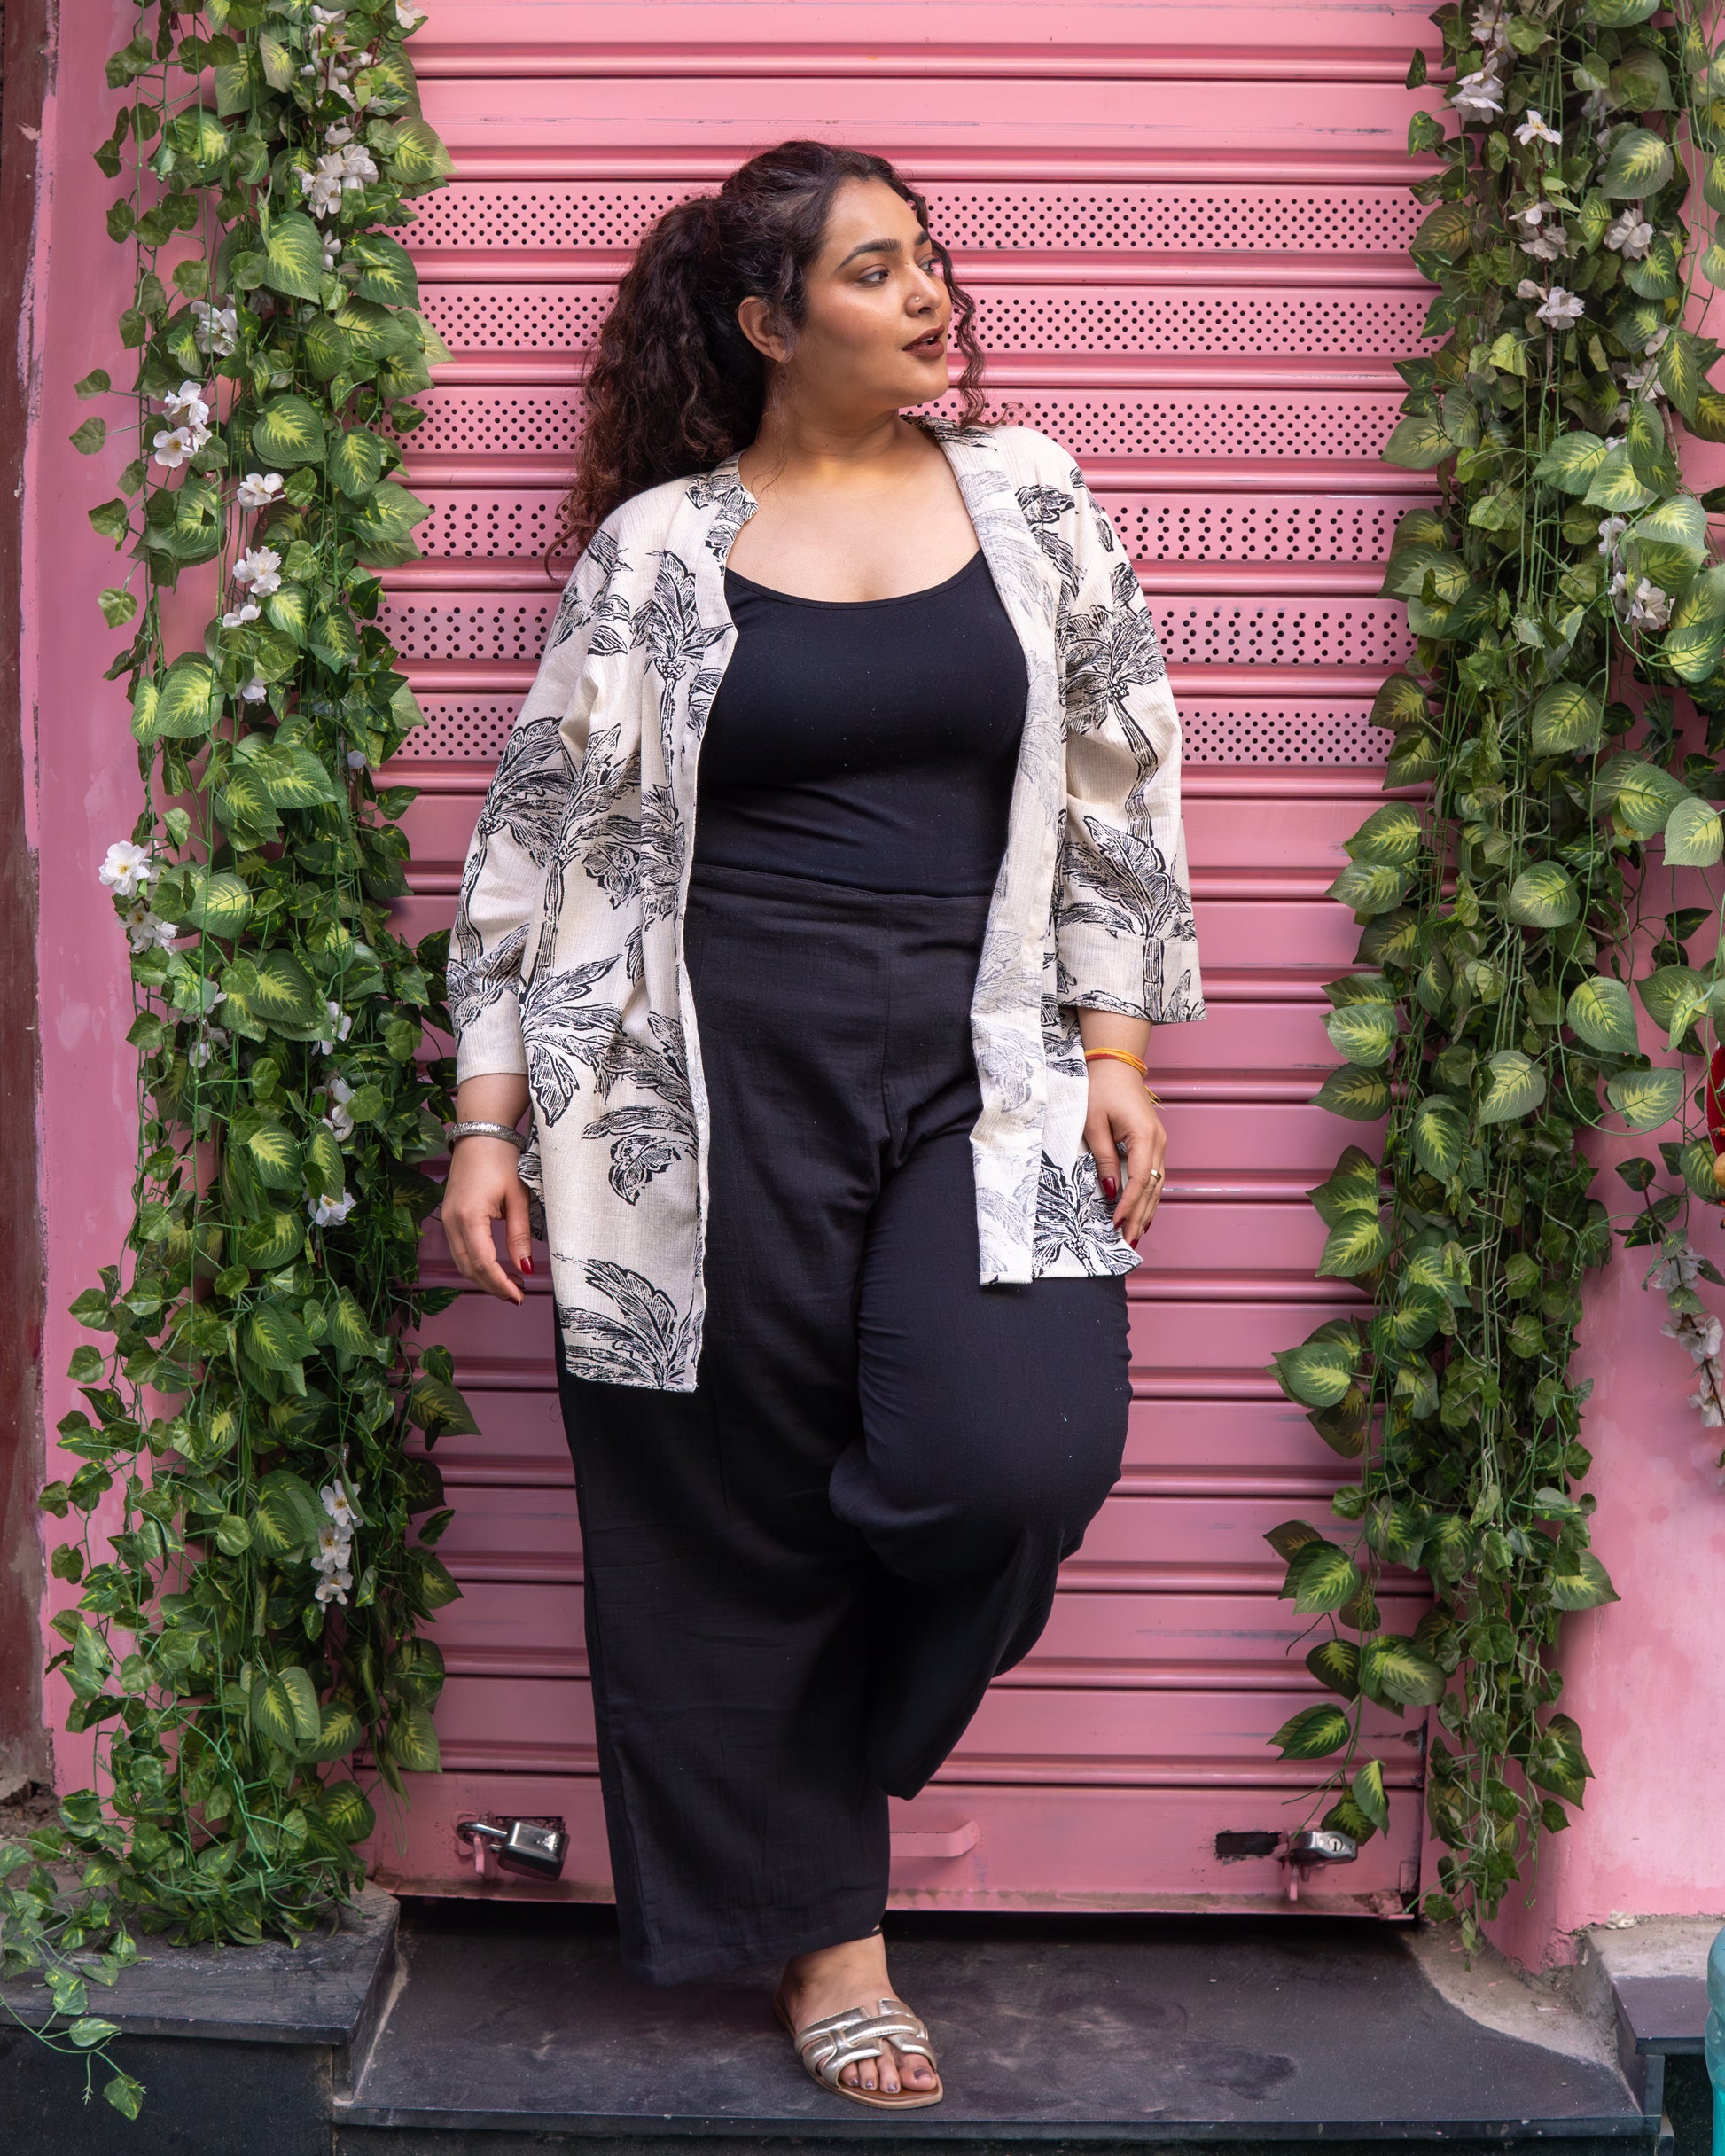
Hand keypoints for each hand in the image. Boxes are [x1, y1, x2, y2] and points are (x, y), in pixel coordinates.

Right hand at [441, 1135, 533, 1303]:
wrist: (481, 1136)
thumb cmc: (502, 1162)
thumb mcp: (518, 1199)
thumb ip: (519, 1236)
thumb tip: (524, 1268)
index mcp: (469, 1216)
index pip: (484, 1262)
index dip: (500, 1283)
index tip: (518, 1295)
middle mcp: (452, 1222)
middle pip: (468, 1268)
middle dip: (492, 1286)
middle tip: (516, 1295)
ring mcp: (446, 1220)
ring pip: (461, 1262)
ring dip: (483, 1277)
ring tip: (509, 1284)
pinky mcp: (448, 1217)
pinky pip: (458, 1250)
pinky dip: (475, 1264)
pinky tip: (493, 1267)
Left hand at [1083, 1059, 1166, 1246]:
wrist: (1115, 1065)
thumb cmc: (1101, 1090)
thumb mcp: (1094, 1125)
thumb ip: (1104, 1159)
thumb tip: (1109, 1190)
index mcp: (1145, 1136)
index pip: (1139, 1180)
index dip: (1128, 1204)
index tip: (1115, 1223)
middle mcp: (1159, 1142)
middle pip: (1152, 1188)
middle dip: (1139, 1216)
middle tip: (1127, 1241)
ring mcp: (1160, 1143)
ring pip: (1157, 1185)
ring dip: (1146, 1210)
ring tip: (1135, 1234)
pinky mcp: (1154, 1143)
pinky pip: (1154, 1175)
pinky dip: (1148, 1196)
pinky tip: (1142, 1212)